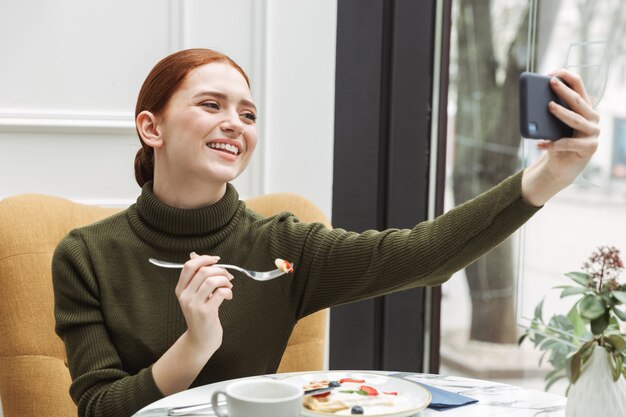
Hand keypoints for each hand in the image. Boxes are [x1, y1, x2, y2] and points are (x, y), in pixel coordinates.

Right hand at [175, 252, 233, 357]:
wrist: (200, 340)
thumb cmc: (201, 316)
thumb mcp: (194, 295)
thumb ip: (195, 277)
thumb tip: (194, 255)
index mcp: (181, 289)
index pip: (189, 266)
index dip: (204, 259)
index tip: (216, 260)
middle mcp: (185, 296)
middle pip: (203, 271)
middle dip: (220, 270)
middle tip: (228, 277)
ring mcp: (194, 305)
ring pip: (212, 280)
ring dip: (225, 280)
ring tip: (228, 286)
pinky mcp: (206, 312)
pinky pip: (220, 293)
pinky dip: (228, 291)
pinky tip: (228, 296)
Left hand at [522, 68, 599, 206]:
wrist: (561, 167)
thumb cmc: (557, 141)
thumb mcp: (552, 125)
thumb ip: (550, 112)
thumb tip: (535, 100)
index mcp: (584, 107)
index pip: (579, 86)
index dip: (567, 77)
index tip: (551, 73)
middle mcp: (592, 117)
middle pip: (578, 101)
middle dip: (564, 90)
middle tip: (551, 82)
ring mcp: (593, 132)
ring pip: (576, 120)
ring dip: (561, 113)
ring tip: (548, 107)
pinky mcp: (590, 147)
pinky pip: (568, 143)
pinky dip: (552, 144)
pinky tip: (539, 144)